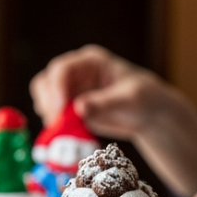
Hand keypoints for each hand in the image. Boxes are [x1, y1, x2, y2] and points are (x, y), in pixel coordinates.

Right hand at [29, 45, 196, 194]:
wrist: (149, 114)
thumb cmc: (144, 98)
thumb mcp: (129, 99)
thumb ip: (104, 103)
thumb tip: (78, 108)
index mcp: (91, 62)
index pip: (63, 69)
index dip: (56, 88)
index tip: (59, 109)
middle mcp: (77, 73)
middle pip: (47, 81)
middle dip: (48, 102)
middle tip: (56, 124)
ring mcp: (72, 90)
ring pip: (46, 98)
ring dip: (49, 114)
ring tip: (62, 131)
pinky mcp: (71, 109)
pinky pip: (54, 115)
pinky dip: (55, 125)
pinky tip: (66, 135)